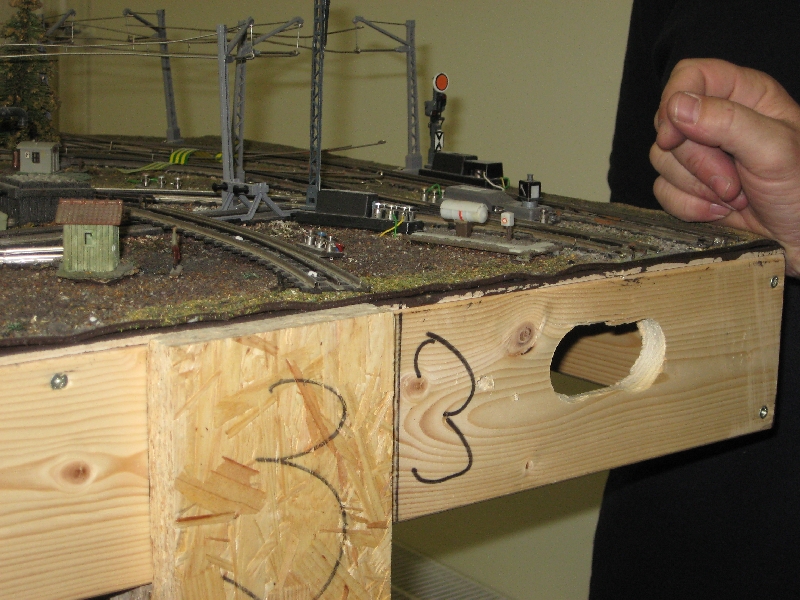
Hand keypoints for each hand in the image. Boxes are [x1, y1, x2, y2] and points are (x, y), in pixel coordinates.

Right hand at [651, 58, 799, 276]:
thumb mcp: (775, 150)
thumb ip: (728, 122)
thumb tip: (677, 107)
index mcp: (745, 96)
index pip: (689, 76)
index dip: (674, 102)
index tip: (675, 136)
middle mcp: (719, 121)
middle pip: (669, 125)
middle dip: (697, 162)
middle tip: (733, 182)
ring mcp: (703, 156)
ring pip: (662, 161)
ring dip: (696, 188)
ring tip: (734, 197)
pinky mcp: (691, 187)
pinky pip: (663, 191)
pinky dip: (688, 207)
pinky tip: (719, 211)